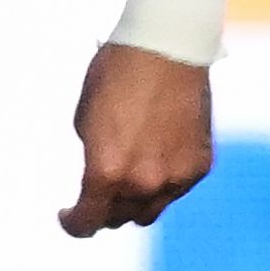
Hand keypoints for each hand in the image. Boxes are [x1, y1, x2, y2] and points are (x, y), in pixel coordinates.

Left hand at [60, 43, 213, 237]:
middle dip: (105, 210)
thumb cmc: (117, 73)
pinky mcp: (200, 165)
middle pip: (119, 218)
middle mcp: (142, 182)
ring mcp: (176, 177)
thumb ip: (93, 157)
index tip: (69, 216)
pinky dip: (165, 180)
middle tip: (99, 194)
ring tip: (130, 178)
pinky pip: (177, 187)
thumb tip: (100, 176)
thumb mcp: (85, 119)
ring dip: (136, 201)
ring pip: (151, 209)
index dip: (74, 224)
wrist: (167, 45)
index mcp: (105, 171)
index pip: (88, 222)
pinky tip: (159, 155)